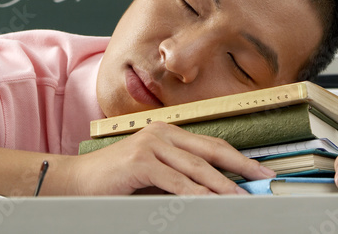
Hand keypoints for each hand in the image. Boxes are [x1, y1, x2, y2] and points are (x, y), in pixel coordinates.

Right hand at [67, 121, 274, 194]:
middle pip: (211, 151)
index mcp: (167, 133)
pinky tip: (210, 204)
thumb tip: (214, 192)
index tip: (259, 171)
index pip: (211, 145)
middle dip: (240, 167)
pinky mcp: (140, 161)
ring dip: (222, 185)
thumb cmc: (114, 182)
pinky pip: (176, 181)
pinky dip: (195, 194)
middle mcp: (162, 133)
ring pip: (197, 167)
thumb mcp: (153, 176)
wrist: (74, 183)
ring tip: (241, 198)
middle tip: (262, 180)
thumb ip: (180, 178)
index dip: (238, 158)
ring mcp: (151, 144)